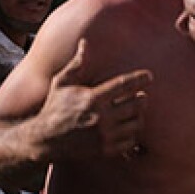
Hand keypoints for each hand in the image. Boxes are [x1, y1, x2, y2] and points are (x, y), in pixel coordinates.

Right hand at [36, 40, 151, 160]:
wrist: (45, 140)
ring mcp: (104, 135)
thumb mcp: (61, 83)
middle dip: (142, 98)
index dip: (140, 79)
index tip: (149, 76)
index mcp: (92, 98)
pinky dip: (133, 134)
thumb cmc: (54, 108)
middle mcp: (101, 117)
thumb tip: (85, 43)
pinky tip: (128, 128)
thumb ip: (76, 64)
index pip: (124, 85)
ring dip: (139, 116)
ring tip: (135, 112)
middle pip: (136, 104)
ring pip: (136, 123)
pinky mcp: (106, 150)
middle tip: (141, 96)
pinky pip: (131, 141)